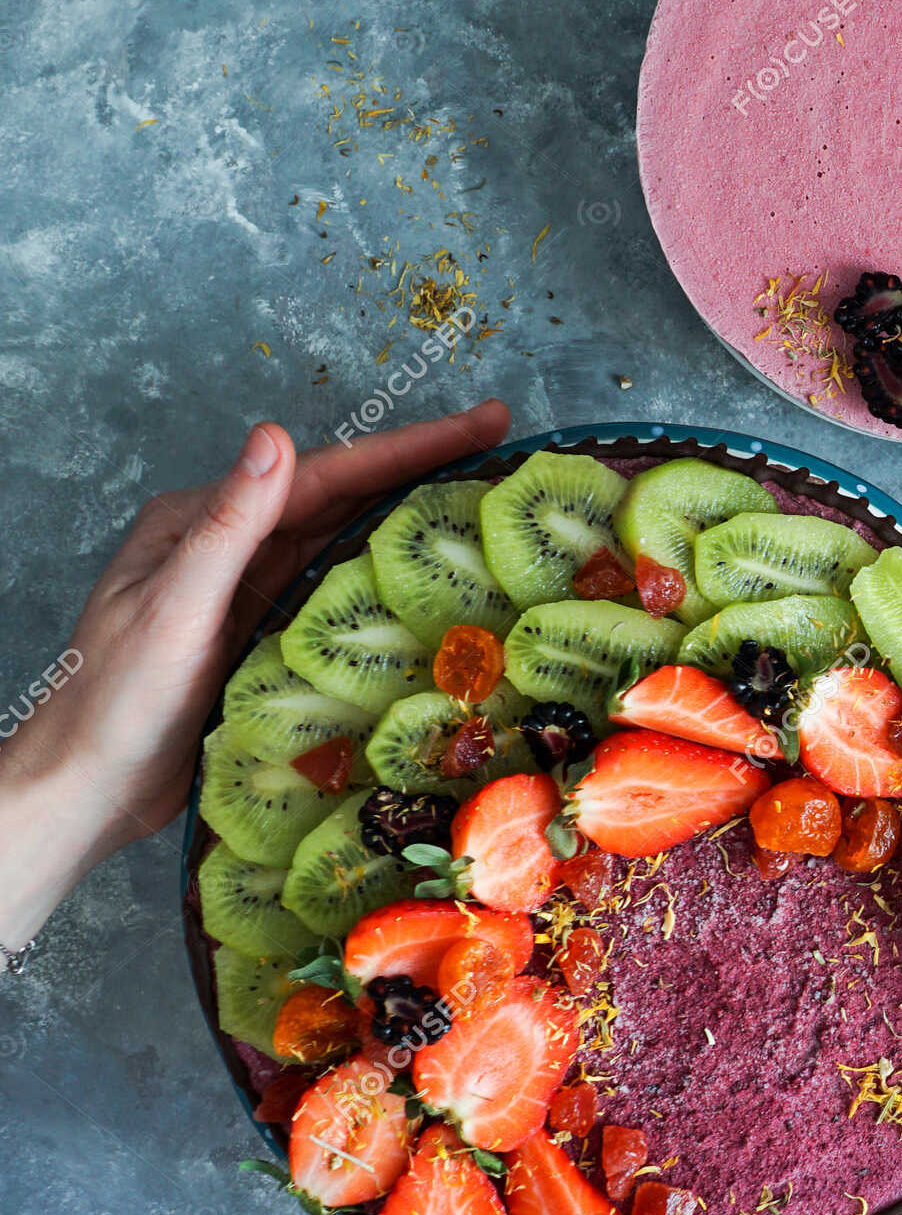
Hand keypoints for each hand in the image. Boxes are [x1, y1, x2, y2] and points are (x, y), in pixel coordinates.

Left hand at [0, 401, 511, 950]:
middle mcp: (233, 545)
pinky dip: (391, 575)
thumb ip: (228, 526)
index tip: (482, 423)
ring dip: (415, 512)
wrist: (88, 791)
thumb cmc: (116, 703)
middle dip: (425, 464)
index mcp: (205, 522)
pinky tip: (434, 576)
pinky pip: (342, 593)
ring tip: (485, 493)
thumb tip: (276, 437)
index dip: (409, 446)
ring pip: (349, 539)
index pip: (324, 473)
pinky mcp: (268, 635)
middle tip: (501, 440)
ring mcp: (253, 590)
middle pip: (345, 495)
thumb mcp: (175, 609)